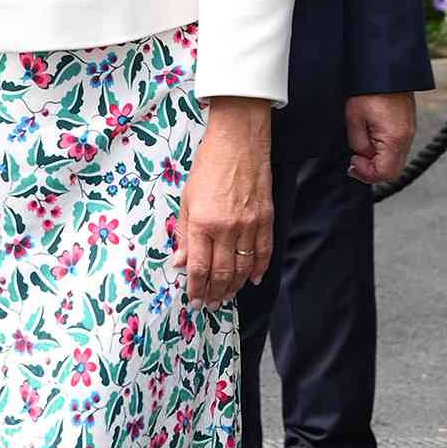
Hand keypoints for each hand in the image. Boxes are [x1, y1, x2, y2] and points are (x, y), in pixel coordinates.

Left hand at [173, 97, 273, 306]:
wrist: (239, 142)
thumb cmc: (208, 166)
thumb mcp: (186, 198)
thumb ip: (183, 233)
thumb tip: (180, 262)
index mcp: (202, 223)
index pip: (198, 268)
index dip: (196, 289)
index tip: (194, 300)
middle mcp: (226, 228)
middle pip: (222, 273)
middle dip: (214, 293)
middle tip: (210, 305)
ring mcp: (249, 225)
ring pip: (244, 267)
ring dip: (235, 286)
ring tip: (227, 297)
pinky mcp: (266, 218)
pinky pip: (264, 252)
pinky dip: (259, 269)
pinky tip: (253, 280)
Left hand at [346, 92, 415, 185]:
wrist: (386, 71)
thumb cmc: (369, 91)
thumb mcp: (354, 119)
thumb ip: (358, 143)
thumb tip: (363, 155)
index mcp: (394, 139)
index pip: (385, 173)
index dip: (366, 174)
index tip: (353, 162)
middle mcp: (407, 138)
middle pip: (393, 171)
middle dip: (372, 171)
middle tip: (355, 161)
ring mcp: (409, 132)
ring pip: (396, 161)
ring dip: (378, 161)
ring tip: (362, 149)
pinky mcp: (407, 127)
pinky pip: (397, 149)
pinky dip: (384, 151)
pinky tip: (371, 140)